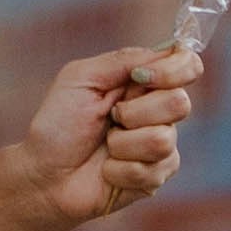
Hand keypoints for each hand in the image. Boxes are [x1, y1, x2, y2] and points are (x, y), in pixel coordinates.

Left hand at [23, 46, 196, 230]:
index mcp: (142, 81)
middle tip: (110, 118)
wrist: (44, 174)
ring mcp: (160, 145)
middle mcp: (157, 111)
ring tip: (105, 146)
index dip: (174, 70)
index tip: (142, 78)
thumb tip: (167, 53)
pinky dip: (119, 170)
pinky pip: (152, 170)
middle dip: (135, 112)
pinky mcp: (155, 177)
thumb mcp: (81, 78)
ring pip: (163, 139)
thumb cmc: (57, 123)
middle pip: (180, 103)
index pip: (187, 65)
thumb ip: (123, 61)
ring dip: (122, 144)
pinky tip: (106, 170)